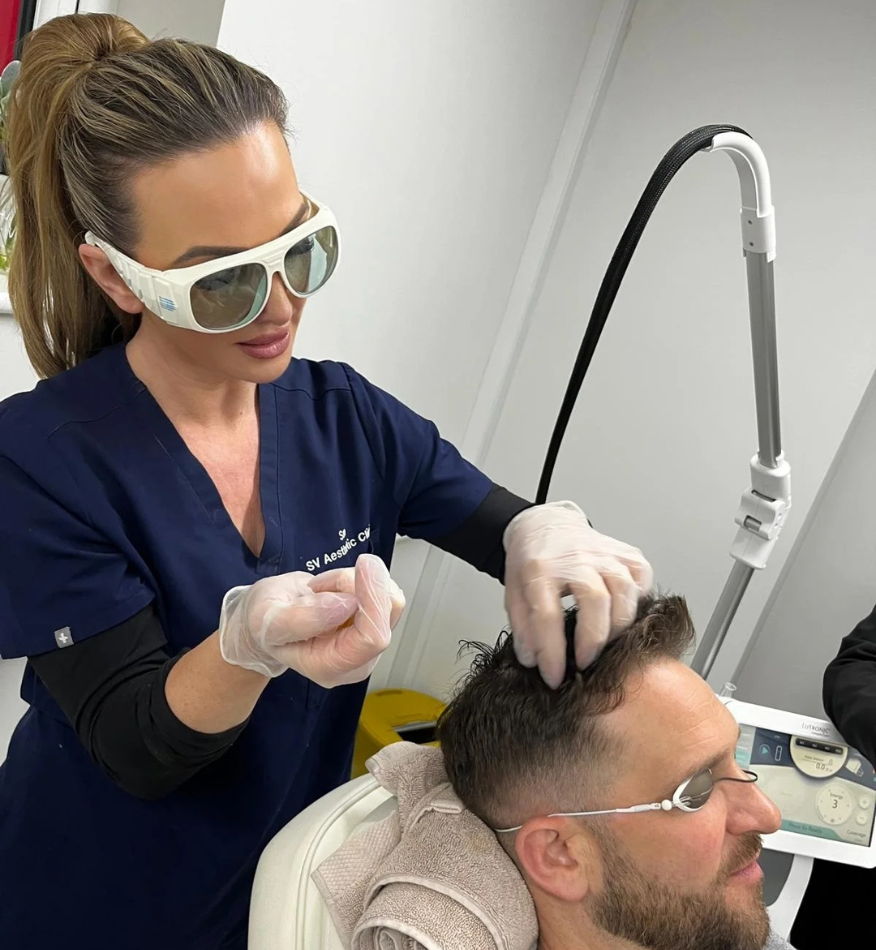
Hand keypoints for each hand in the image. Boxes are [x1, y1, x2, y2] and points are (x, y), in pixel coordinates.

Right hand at [218, 554, 404, 684]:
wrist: (268, 617)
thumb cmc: (265, 622)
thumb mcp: (269, 619)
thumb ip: (302, 618)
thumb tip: (347, 605)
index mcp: (330, 667)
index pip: (372, 639)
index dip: (372, 600)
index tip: (362, 567)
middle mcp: (357, 659)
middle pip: (386, 614)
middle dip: (356, 585)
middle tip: (319, 585)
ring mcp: (368, 640)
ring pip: (387, 597)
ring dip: (354, 581)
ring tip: (320, 590)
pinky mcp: (375, 621)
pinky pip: (383, 590)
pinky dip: (358, 579)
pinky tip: (333, 589)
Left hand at [503, 501, 652, 687]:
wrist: (547, 526)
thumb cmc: (533, 563)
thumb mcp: (514, 594)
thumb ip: (523, 629)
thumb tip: (536, 663)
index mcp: (541, 568)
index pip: (548, 615)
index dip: (552, 653)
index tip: (554, 677)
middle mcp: (575, 557)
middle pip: (595, 599)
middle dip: (593, 640)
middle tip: (585, 663)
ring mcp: (604, 551)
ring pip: (624, 590)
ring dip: (618, 625)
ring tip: (605, 641)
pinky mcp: (626, 552)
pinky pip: (642, 579)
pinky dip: (638, 601)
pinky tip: (623, 612)